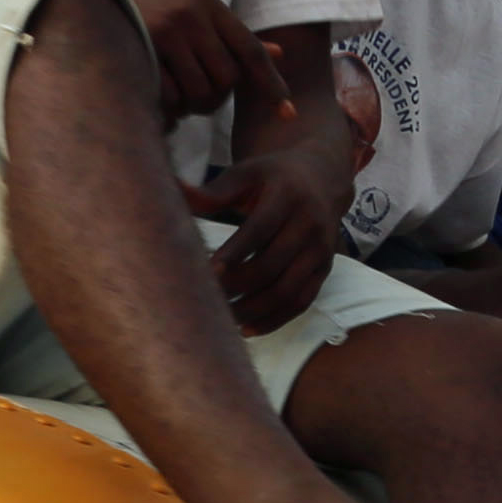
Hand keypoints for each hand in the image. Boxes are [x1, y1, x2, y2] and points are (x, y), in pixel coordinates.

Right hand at [104, 0, 290, 124]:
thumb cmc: (146, 7)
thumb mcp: (193, 9)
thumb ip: (232, 34)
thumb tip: (280, 53)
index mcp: (208, 3)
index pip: (251, 50)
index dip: (272, 84)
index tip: (288, 114)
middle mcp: (192, 14)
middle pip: (228, 78)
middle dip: (217, 98)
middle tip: (198, 97)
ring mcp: (166, 31)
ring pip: (201, 91)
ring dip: (193, 106)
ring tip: (178, 98)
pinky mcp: (142, 49)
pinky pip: (171, 96)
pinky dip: (171, 109)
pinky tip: (161, 102)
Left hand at [179, 151, 342, 335]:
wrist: (322, 178)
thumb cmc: (273, 177)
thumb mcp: (246, 173)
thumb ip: (214, 190)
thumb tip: (177, 192)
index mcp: (288, 196)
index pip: (258, 231)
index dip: (233, 255)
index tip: (206, 273)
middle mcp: (310, 224)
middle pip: (271, 266)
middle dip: (237, 287)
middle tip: (207, 298)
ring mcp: (320, 250)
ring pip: (287, 291)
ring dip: (253, 310)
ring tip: (223, 319)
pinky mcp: (324, 269)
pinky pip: (301, 302)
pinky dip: (275, 320)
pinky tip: (247, 329)